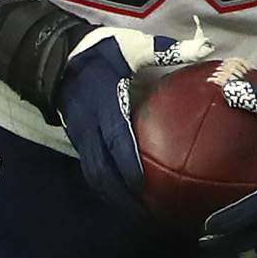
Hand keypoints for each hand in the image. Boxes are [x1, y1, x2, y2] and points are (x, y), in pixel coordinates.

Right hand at [0, 0, 165, 215]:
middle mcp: (90, 125)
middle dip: (122, 194)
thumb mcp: (131, 45)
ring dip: (113, 195)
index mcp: (105, 103)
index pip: (116, 140)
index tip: (144, 186)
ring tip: (137, 212)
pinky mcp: (77, 139)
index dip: (128, 165)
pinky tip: (121, 196)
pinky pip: (90, 169)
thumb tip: (202, 49)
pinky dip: (104, 187)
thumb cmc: (97, 51)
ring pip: (94, 174)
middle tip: (148, 212)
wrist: (54, 54)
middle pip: (103, 169)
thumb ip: (165, 50)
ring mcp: (81, 134)